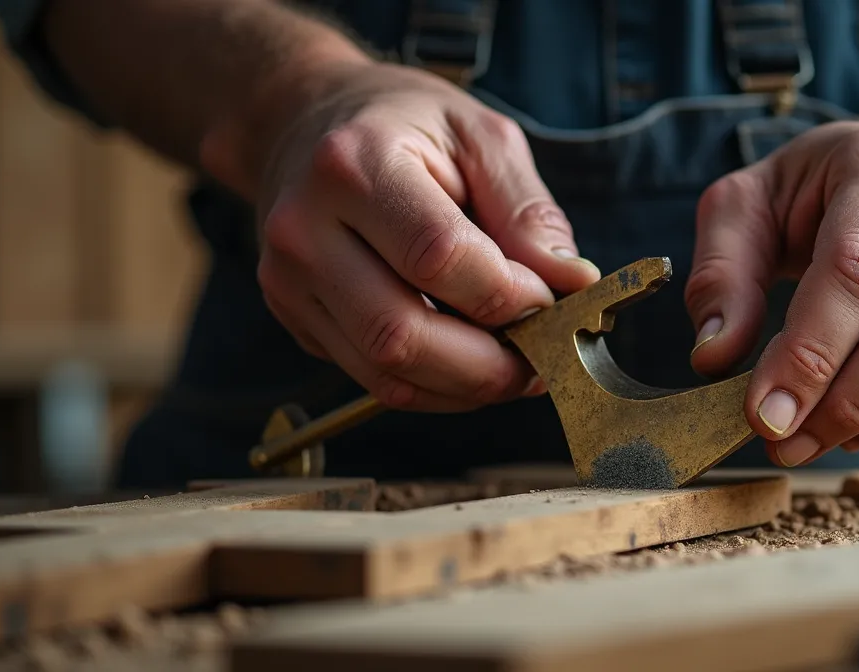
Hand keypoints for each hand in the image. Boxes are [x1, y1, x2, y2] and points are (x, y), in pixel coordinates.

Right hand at [255, 63, 599, 410]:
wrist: (303, 122)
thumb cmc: (403, 125)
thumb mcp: (479, 136)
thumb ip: (528, 212)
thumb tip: (570, 284)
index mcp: (354, 164)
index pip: (438, 257)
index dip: (506, 294)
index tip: (549, 299)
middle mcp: (305, 229)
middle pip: (401, 334)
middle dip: (488, 365)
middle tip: (541, 359)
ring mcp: (289, 280)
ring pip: (386, 373)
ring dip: (465, 386)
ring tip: (512, 365)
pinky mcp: (293, 316)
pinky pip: (373, 379)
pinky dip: (435, 387)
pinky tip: (470, 362)